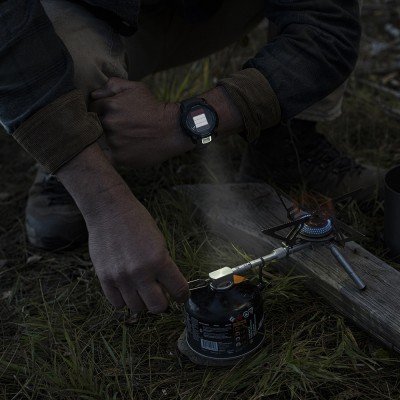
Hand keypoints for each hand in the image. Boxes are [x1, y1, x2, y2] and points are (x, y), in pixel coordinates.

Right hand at [85, 184, 188, 313]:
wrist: (110, 211)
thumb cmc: (137, 222)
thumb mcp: (159, 242)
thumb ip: (163, 266)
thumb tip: (169, 287)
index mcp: (159, 260)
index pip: (178, 290)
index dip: (182, 296)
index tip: (181, 296)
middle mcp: (140, 272)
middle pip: (157, 307)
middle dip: (163, 303)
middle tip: (161, 294)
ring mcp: (121, 277)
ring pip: (137, 308)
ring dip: (143, 302)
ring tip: (142, 290)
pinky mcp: (104, 279)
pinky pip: (117, 303)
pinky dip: (125, 300)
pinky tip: (127, 289)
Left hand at [90, 78, 193, 167]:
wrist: (172, 129)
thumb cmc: (154, 108)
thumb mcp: (136, 88)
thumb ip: (112, 85)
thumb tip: (93, 94)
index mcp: (110, 105)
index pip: (93, 108)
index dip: (100, 111)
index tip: (111, 114)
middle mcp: (109, 124)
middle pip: (95, 125)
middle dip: (103, 125)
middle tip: (118, 126)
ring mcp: (114, 142)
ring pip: (101, 142)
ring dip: (108, 140)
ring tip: (125, 138)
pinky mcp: (120, 158)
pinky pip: (108, 157)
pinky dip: (113, 153)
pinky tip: (123, 149)